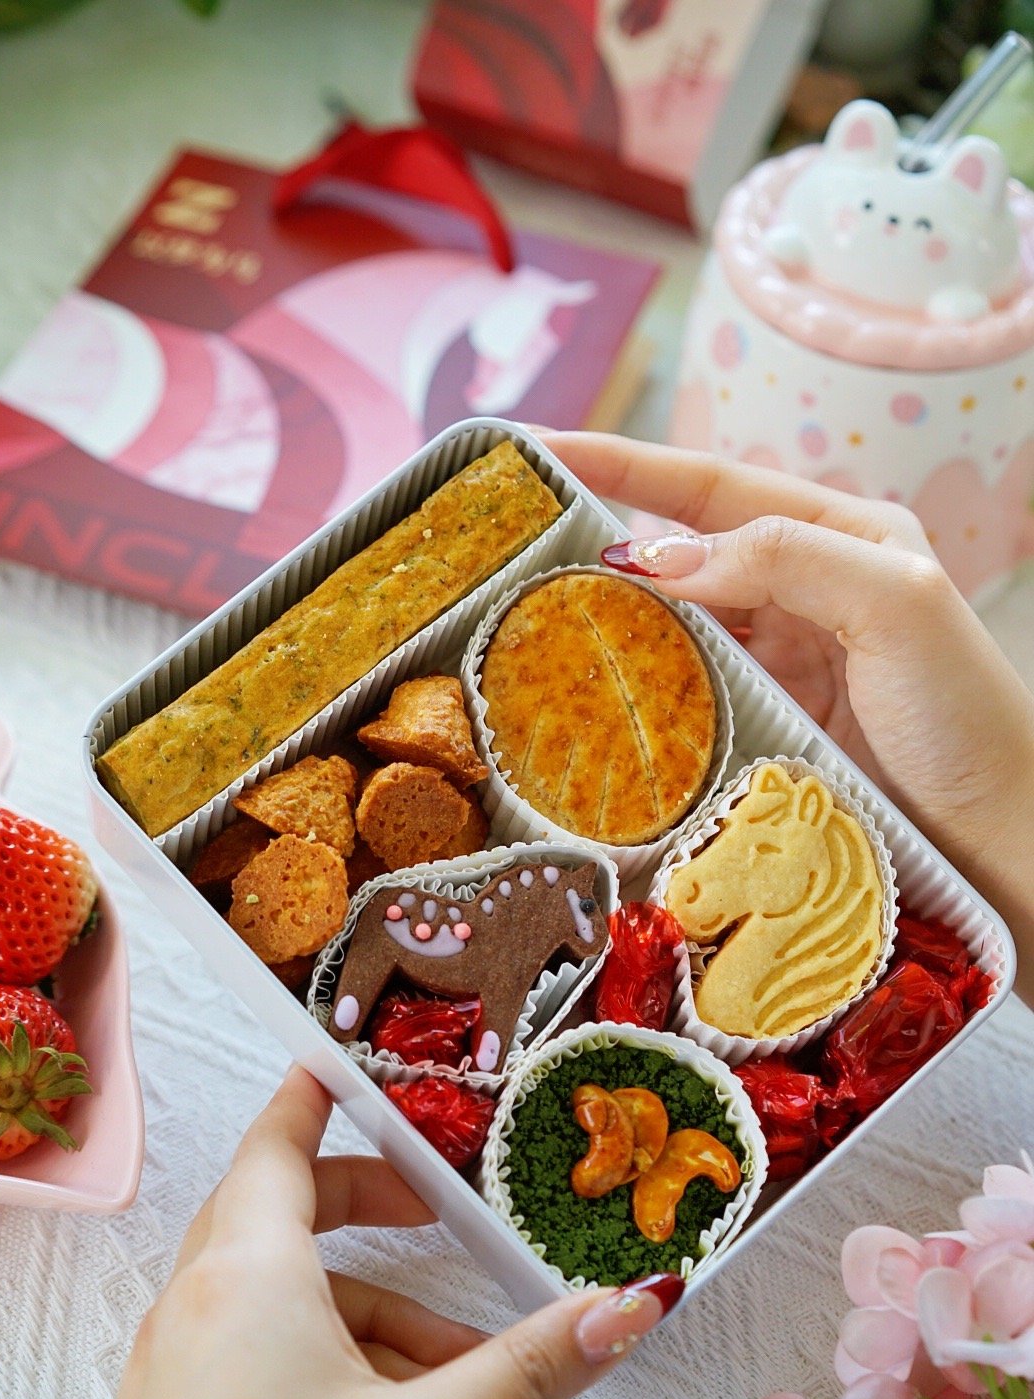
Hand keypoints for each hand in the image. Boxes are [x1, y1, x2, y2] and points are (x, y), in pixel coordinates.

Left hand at [105, 1066, 681, 1398]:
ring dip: (364, 1307)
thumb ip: (536, 1365)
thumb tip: (634, 1303)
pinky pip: (250, 1353)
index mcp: (243, 1277)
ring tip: (452, 1369)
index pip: (276, 1143)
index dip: (316, 1096)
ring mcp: (173, 1375)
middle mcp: (192, 1309)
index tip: (349, 1064)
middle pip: (276, 1210)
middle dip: (362, 1202)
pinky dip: (322, 1357)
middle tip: (435, 1211)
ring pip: (274, 1294)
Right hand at [542, 432, 1033, 1003]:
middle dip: (600, 540)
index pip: (711, 486)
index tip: (539, 450)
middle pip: (681, 551)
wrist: (1001, 846)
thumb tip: (658, 555)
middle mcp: (806, 591)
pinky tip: (591, 698)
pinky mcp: (766, 729)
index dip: (622, 463)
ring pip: (674, 626)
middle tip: (514, 545)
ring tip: (530, 618)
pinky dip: (636, 691)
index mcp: (843, 535)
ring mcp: (784, 664)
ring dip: (609, 622)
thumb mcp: (896, 601)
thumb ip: (786, 555)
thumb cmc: (970, 721)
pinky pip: (684, 695)